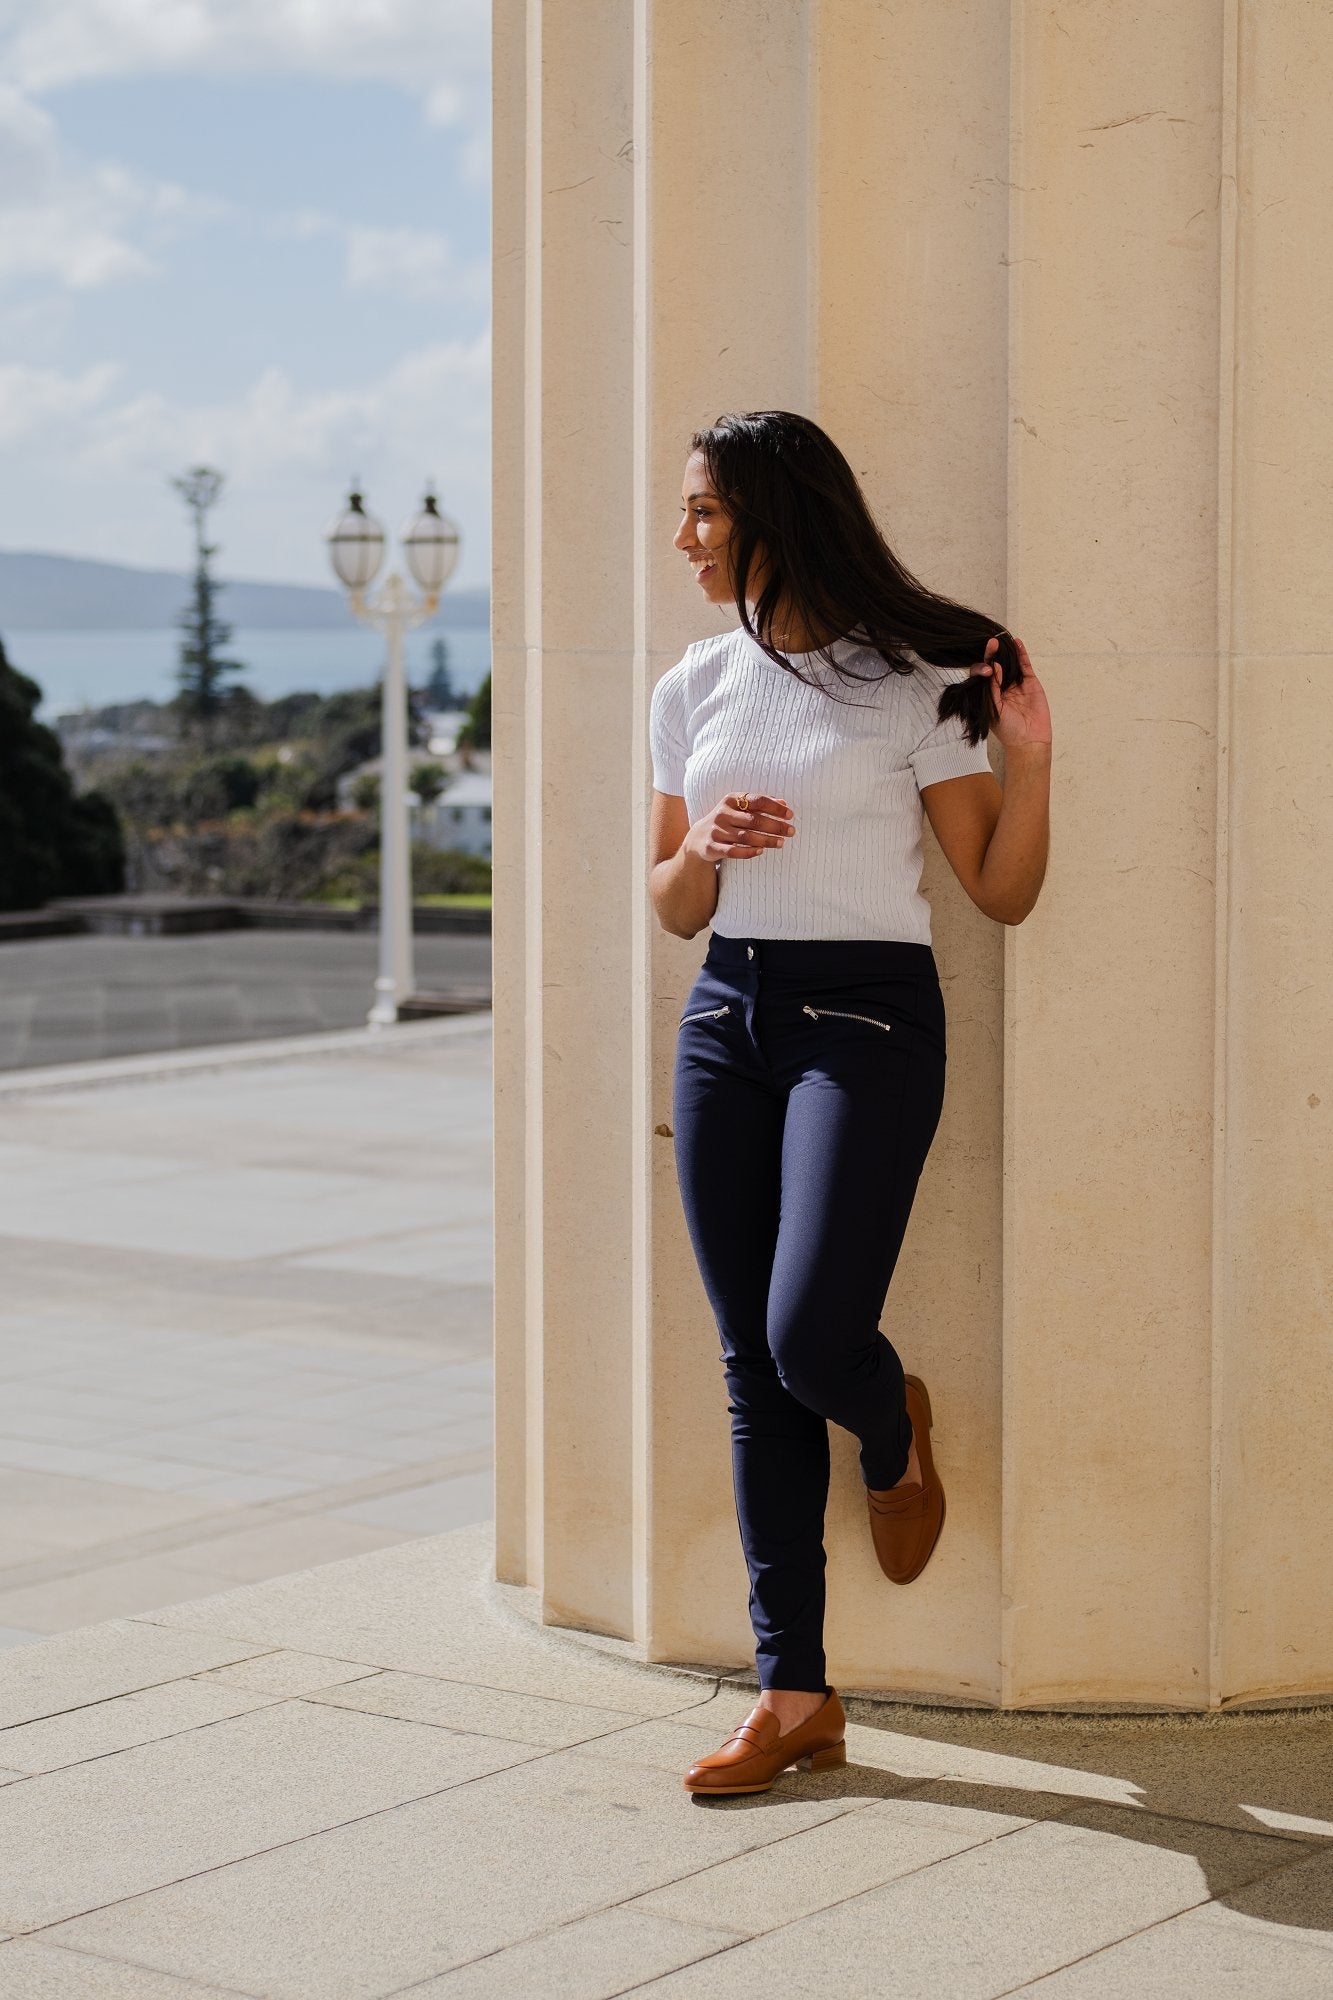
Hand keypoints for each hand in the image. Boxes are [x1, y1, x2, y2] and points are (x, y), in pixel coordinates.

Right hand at [684, 793, 795, 862]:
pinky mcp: (711, 847)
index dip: (775, 808)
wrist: (698, 838)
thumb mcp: (739, 808)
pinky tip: (761, 851)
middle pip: (754, 820)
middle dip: (775, 826)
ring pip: (746, 837)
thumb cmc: (726, 821)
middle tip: (791, 831)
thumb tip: (784, 803)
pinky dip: (748, 852)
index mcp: (731, 800)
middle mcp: (722, 814)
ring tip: (781, 843)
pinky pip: (733, 851)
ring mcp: (716, 831)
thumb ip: (760, 805)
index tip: (790, 815)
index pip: (757, 801)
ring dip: (766, 840)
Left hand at [971, 634, 1051, 751]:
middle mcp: (1001, 687)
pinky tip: (1017, 643)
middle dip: (992, 654)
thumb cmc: (1007, 729)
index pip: (983, 675)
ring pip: (1010, 663)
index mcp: (989, 694)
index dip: (982, 668)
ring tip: (1001, 638)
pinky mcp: (1030, 682)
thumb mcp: (994, 709)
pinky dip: (1021, 654)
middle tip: (991, 644)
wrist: (1028, 739)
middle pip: (996, 665)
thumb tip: (993, 668)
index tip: (986, 668)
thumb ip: (991, 689)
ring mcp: (1016, 684)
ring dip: (1006, 650)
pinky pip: (1025, 666)